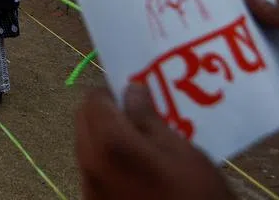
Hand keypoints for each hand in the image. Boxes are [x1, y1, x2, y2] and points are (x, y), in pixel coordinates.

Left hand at [75, 85, 234, 199]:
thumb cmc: (194, 194)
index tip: (137, 96)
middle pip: (83, 119)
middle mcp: (90, 162)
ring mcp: (89, 184)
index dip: (114, 92)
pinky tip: (133, 167)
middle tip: (138, 117)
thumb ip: (148, 117)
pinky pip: (90, 168)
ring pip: (84, 143)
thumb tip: (131, 89)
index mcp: (110, 142)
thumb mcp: (180, 151)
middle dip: (105, 111)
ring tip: (139, 143)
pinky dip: (105, 158)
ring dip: (104, 134)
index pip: (94, 99)